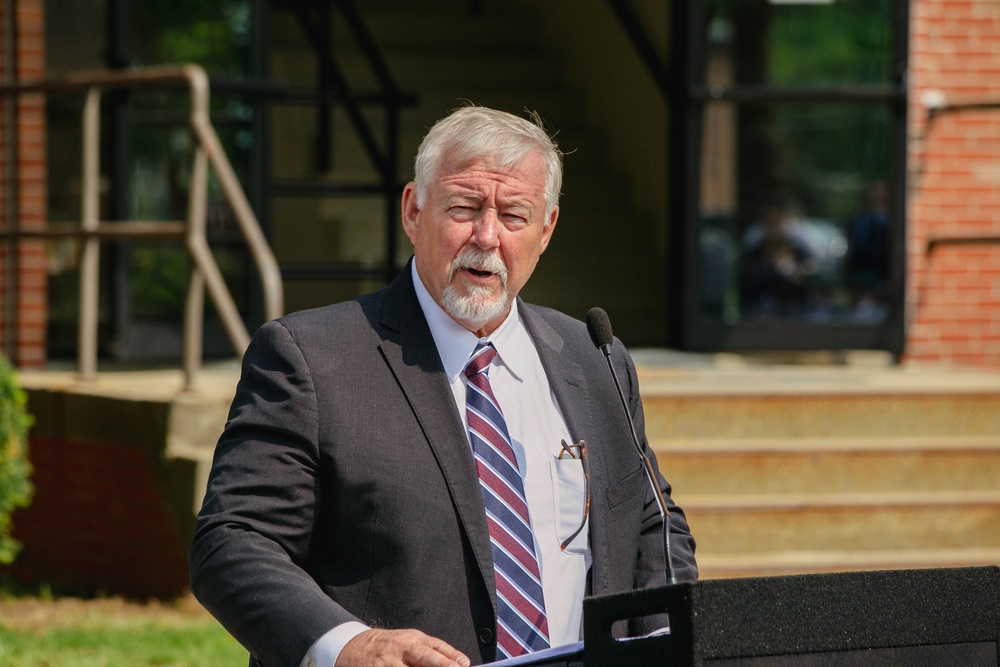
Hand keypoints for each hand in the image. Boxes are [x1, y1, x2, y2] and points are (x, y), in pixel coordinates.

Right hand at [336, 628, 471, 666]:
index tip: (464, 664)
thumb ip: (430, 651)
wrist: (354, 646)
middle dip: (441, 665)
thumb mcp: (409, 641)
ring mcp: (388, 662)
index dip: (450, 656)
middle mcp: (401, 648)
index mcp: (412, 638)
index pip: (435, 646)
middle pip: (424, 656)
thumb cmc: (389, 646)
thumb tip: (457, 663)